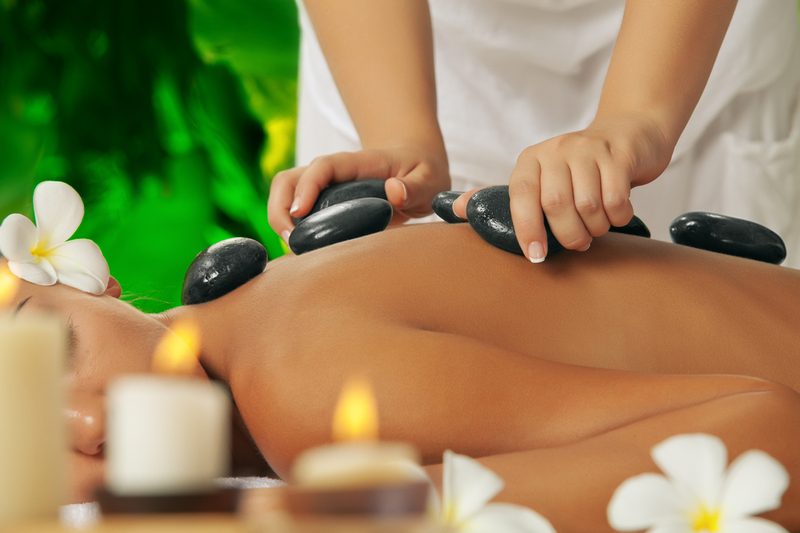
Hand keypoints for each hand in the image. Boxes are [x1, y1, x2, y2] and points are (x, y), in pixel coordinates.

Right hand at [268, 146, 449, 242]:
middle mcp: (333, 173)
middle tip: (292, 241)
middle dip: (279, 209)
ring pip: (285, 195)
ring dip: (279, 222)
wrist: (416, 164)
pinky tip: (304, 251)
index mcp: (357, 163)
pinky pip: (296, 213)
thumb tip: (393, 192)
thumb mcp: (429, 178)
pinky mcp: (324, 204)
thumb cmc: (422, 171)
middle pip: (288, 180)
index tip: (299, 214)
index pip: (322, 167)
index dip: (306, 188)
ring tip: (295, 249)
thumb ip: (415, 186)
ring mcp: (325, 188)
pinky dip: (291, 231)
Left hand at [454, 113, 671, 261]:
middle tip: (578, 244)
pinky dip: (618, 216)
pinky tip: (617, 215)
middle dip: (568, 235)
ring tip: (597, 229)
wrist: (626, 135)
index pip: (520, 196)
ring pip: (589, 205)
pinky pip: (616, 199)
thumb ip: (503, 197)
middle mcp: (556, 150)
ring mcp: (588, 149)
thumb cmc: (576, 168)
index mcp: (530, 160)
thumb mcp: (538, 179)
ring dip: (596, 228)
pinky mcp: (618, 154)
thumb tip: (456, 209)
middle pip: (556, 205)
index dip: (526, 229)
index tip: (535, 256)